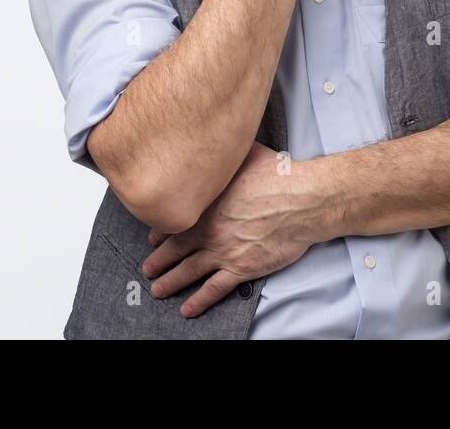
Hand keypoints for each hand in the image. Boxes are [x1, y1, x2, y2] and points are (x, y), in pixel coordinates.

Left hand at [140, 141, 324, 317]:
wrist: (301, 200)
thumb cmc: (277, 176)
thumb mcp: (244, 154)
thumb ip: (225, 155)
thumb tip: (218, 139)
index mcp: (206, 204)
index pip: (175, 220)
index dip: (161, 231)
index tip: (153, 238)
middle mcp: (208, 230)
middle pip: (174, 249)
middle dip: (158, 260)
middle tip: (147, 268)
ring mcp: (223, 251)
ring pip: (188, 272)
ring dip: (170, 282)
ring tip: (158, 289)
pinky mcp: (241, 269)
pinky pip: (214, 289)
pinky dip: (199, 301)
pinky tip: (188, 309)